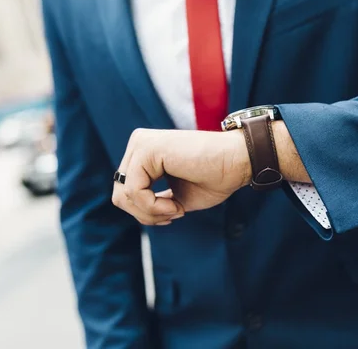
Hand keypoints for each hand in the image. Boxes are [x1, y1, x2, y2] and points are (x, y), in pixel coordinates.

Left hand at [112, 128, 250, 225]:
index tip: (174, 213)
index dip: (146, 213)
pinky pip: (134, 191)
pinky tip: (176, 206)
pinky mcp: (147, 149)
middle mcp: (138, 143)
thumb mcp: (174, 196)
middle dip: (146, 215)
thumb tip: (132, 209)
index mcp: (144, 152)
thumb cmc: (215, 178)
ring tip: (176, 211)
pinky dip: (154, 207)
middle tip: (174, 215)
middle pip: (119, 195)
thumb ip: (150, 200)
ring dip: (151, 213)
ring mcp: (141, 143)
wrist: (238, 162)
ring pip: (123, 195)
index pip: (124, 191)